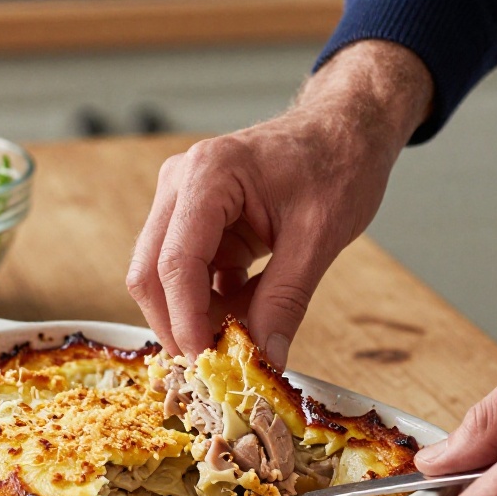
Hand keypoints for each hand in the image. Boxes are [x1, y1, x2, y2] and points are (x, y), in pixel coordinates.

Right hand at [127, 41, 432, 367]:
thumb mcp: (319, 237)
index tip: (206, 362)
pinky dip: (211, 301)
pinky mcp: (195, 220)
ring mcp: (182, 200)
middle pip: (151, 272)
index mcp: (209, 175)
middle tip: (214, 365)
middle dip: (177, 324)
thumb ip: (286, 300)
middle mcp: (181, 184)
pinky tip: (247, 314)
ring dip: (195, 315)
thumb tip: (265, 357)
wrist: (345, 129)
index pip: (176, 263)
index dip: (185, 321)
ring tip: (241, 339)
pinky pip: (188, 273)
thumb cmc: (337, 162)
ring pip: (163, 277)